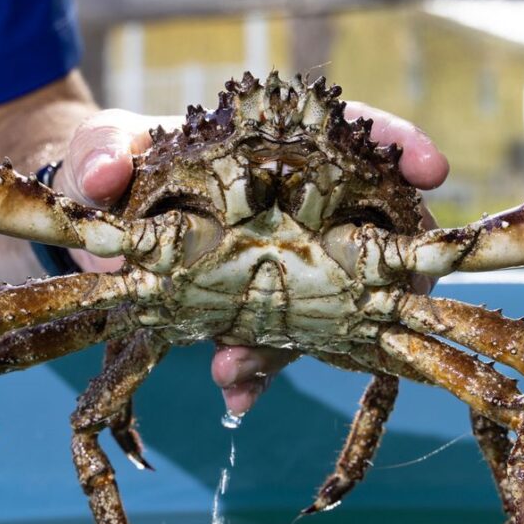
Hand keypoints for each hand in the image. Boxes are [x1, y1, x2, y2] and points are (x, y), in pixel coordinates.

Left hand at [60, 103, 448, 414]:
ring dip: (287, 341)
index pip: (352, 131)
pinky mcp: (254, 314)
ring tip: (234, 367)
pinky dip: (257, 374)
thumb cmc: (108, 168)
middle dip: (363, 277)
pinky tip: (235, 392)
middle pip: (364, 234)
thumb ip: (101, 151)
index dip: (399, 144)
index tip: (434, 168)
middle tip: (349, 306)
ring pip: (321, 305)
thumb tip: (106, 170)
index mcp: (270, 146)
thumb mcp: (99, 151)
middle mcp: (293, 207)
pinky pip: (275, 347)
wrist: (89, 234)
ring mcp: (280, 266)